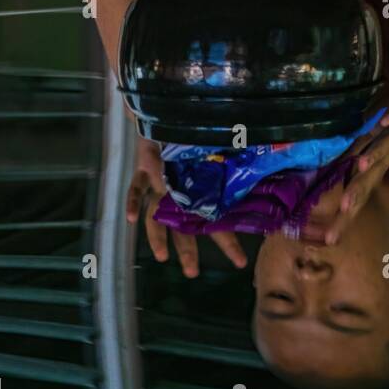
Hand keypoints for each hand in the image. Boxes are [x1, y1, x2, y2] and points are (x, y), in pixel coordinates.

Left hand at [126, 137, 246, 277]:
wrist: (166, 114)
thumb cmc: (191, 131)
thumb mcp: (214, 147)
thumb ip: (230, 157)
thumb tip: (258, 154)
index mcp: (196, 190)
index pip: (215, 220)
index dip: (227, 242)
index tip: (240, 262)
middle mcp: (177, 191)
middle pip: (181, 226)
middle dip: (186, 250)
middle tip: (192, 273)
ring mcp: (158, 182)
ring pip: (155, 214)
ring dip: (157, 236)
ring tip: (162, 258)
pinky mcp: (143, 169)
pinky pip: (136, 187)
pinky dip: (133, 202)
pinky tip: (130, 220)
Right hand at [321, 60, 388, 244]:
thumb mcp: (378, 128)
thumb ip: (360, 143)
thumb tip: (336, 158)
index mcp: (384, 154)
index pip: (362, 187)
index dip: (347, 213)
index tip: (330, 238)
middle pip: (372, 176)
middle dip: (357, 196)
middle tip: (341, 216)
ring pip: (387, 145)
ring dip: (375, 156)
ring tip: (360, 168)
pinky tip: (385, 121)